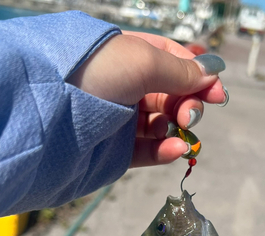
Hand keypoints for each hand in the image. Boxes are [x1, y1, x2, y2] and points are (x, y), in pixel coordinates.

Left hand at [67, 32, 226, 167]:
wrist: (47, 114)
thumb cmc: (92, 73)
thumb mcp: (142, 60)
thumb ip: (179, 71)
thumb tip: (210, 74)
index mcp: (129, 56)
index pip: (173, 63)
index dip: (197, 76)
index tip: (217, 93)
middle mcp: (125, 86)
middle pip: (171, 95)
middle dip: (188, 104)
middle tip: (191, 114)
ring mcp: (120, 120)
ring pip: (162, 125)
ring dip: (178, 128)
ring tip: (182, 130)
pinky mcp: (116, 150)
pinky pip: (148, 150)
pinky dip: (165, 150)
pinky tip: (177, 149)